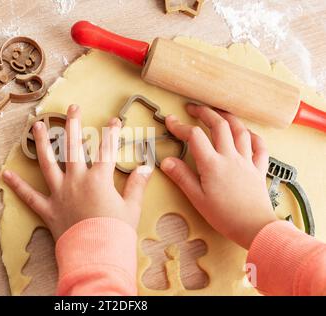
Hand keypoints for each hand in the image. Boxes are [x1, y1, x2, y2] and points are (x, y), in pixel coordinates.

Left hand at [3, 105, 151, 240]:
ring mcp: (60, 193)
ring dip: (42, 143)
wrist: (97, 256)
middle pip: (74, 147)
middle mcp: (77, 180)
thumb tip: (146, 168)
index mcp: (99, 179)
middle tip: (73, 107)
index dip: (111, 132)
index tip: (114, 120)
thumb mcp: (132, 208)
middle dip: (74, 124)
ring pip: (48, 162)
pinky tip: (6, 174)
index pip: (107, 149)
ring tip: (38, 125)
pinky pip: (30, 196)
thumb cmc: (116, 233)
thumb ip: (137, 185)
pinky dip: (17, 186)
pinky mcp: (48, 209)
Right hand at [160, 104, 276, 248]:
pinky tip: (247, 133)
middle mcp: (230, 157)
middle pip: (219, 125)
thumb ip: (182, 177)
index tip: (171, 121)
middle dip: (205, 113)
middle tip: (194, 108)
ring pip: (240, 131)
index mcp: (212, 164)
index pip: (194, 137)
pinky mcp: (258, 169)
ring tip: (219, 112)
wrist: (254, 228)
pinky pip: (259, 146)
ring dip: (228, 117)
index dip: (180, 126)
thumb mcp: (197, 198)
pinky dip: (253, 136)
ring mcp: (246, 161)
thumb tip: (167, 161)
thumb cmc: (225, 216)